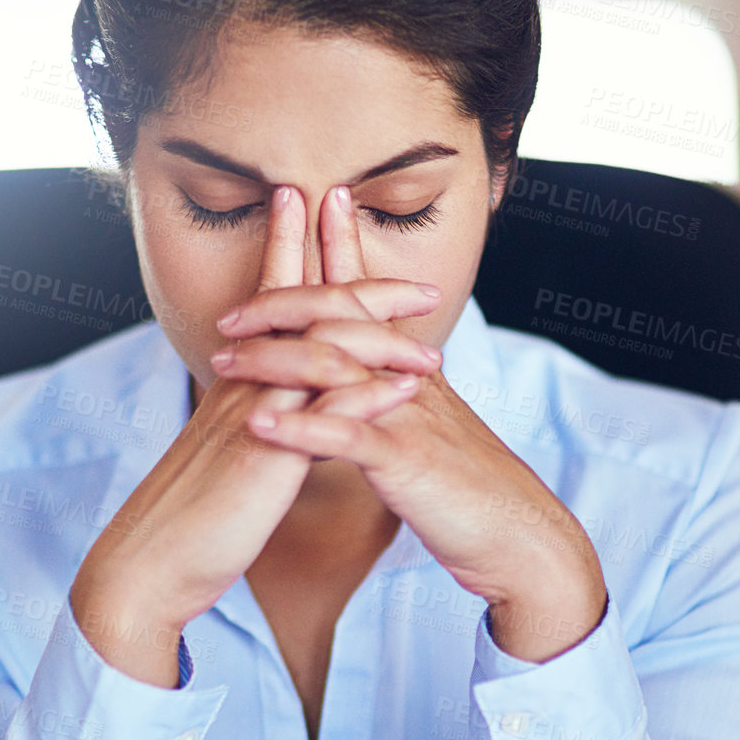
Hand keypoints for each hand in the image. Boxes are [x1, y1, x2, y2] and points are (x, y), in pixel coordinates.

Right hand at [69, 184, 440, 682]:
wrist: (149, 563)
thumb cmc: (192, 514)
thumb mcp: (229, 450)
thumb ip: (258, 416)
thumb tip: (285, 401)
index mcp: (238, 381)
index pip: (273, 300)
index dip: (294, 249)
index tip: (320, 207)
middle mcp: (246, 387)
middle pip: (306, 312)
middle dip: (360, 282)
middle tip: (416, 278)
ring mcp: (255, 418)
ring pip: (322, 354)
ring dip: (381, 338)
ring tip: (432, 334)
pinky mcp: (265, 459)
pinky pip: (323, 419)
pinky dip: (367, 398)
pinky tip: (405, 389)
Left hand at [210, 189, 607, 661]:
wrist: (518, 535)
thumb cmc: (468, 489)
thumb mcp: (427, 430)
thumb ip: (393, 398)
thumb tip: (360, 381)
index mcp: (411, 369)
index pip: (368, 296)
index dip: (341, 249)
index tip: (313, 204)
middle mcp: (408, 378)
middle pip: (342, 317)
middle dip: (281, 303)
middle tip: (230, 313)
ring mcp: (407, 415)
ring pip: (334, 366)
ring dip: (273, 359)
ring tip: (221, 362)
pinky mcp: (406, 459)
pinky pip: (348, 435)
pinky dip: (300, 428)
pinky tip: (259, 425)